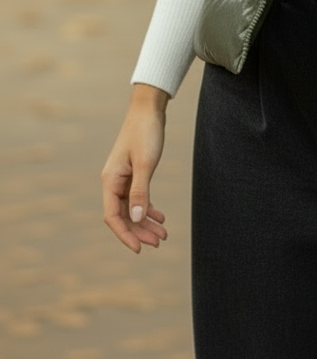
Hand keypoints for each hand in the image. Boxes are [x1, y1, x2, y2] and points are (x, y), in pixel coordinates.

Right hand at [101, 84, 169, 253]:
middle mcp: (113, 182)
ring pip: (132, 208)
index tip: (140, 248)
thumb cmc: (145, 133)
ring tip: (163, 235)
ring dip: (146, 222)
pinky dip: (149, 208)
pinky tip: (161, 217)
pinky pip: (138, 198)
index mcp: (110, 181)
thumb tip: (136, 218)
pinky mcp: (134, 173)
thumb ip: (140, 191)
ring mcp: (123, 178)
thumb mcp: (145, 164)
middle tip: (159, 243)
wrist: (148, 110)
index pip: (112, 216)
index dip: (125, 234)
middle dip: (139, 231)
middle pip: (123, 215)